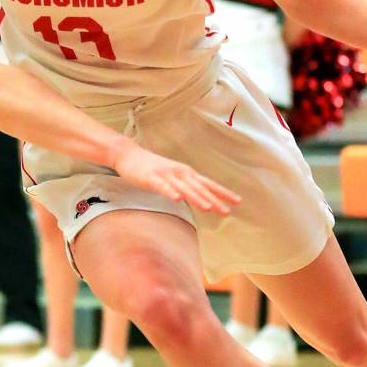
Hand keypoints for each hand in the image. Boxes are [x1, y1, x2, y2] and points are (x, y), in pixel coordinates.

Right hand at [113, 141, 240, 216]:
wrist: (129, 155)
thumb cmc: (151, 167)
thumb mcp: (173, 176)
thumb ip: (185, 185)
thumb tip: (200, 197)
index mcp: (186, 173)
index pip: (208, 184)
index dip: (223, 193)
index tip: (238, 202)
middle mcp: (179, 172)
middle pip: (200, 188)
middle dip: (214, 200)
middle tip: (227, 212)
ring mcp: (166, 174)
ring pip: (184, 188)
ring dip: (197, 198)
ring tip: (208, 208)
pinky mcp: (151, 178)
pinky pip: (162, 187)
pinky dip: (171, 192)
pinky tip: (178, 199)